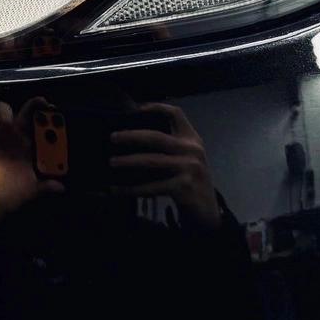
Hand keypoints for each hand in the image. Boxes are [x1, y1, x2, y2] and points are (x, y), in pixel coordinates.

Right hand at [0, 97, 63, 234]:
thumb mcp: (31, 190)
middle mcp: (16, 134)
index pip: (41, 124)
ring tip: (6, 123)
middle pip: (26, 110)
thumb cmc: (13, 192)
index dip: (48, 115)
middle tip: (40, 104)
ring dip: (5, 111)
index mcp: (31, 143)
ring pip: (3, 108)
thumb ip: (44, 186)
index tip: (53, 110)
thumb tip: (61, 187)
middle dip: (33, 104)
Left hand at [109, 102, 221, 230]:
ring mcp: (189, 168)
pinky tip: (117, 190)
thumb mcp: (185, 159)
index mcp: (192, 139)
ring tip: (112, 162)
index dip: (156, 107)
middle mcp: (192, 150)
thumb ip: (168, 146)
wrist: (208, 212)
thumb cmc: (190, 182)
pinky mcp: (183, 187)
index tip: (136, 108)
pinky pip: (151, 186)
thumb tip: (131, 136)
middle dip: (131, 136)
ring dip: (128, 161)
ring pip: (151, 161)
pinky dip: (132, 189)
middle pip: (156, 137)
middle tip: (112, 138)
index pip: (176, 114)